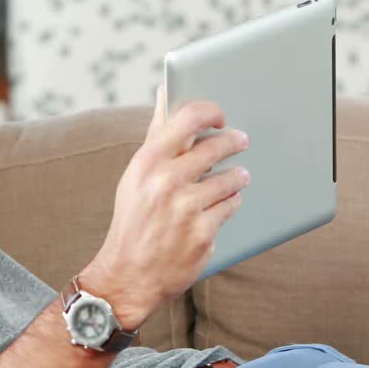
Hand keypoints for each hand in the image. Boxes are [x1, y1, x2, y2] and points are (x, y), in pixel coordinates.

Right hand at [79, 86, 248, 330]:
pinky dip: (230, 204)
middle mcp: (165, 182)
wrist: (128, 274)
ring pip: (229, 179)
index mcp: (147, 162)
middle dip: (233, 142)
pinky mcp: (202, 233)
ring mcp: (185, 208)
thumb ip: (157, 135)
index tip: (220, 116)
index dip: (211, 112)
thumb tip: (166, 93)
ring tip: (236, 178)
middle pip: (216, 147)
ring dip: (236, 177)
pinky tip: (224, 205)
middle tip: (240, 141)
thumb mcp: (136, 175)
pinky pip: (231, 206)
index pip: (188, 118)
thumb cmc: (134, 219)